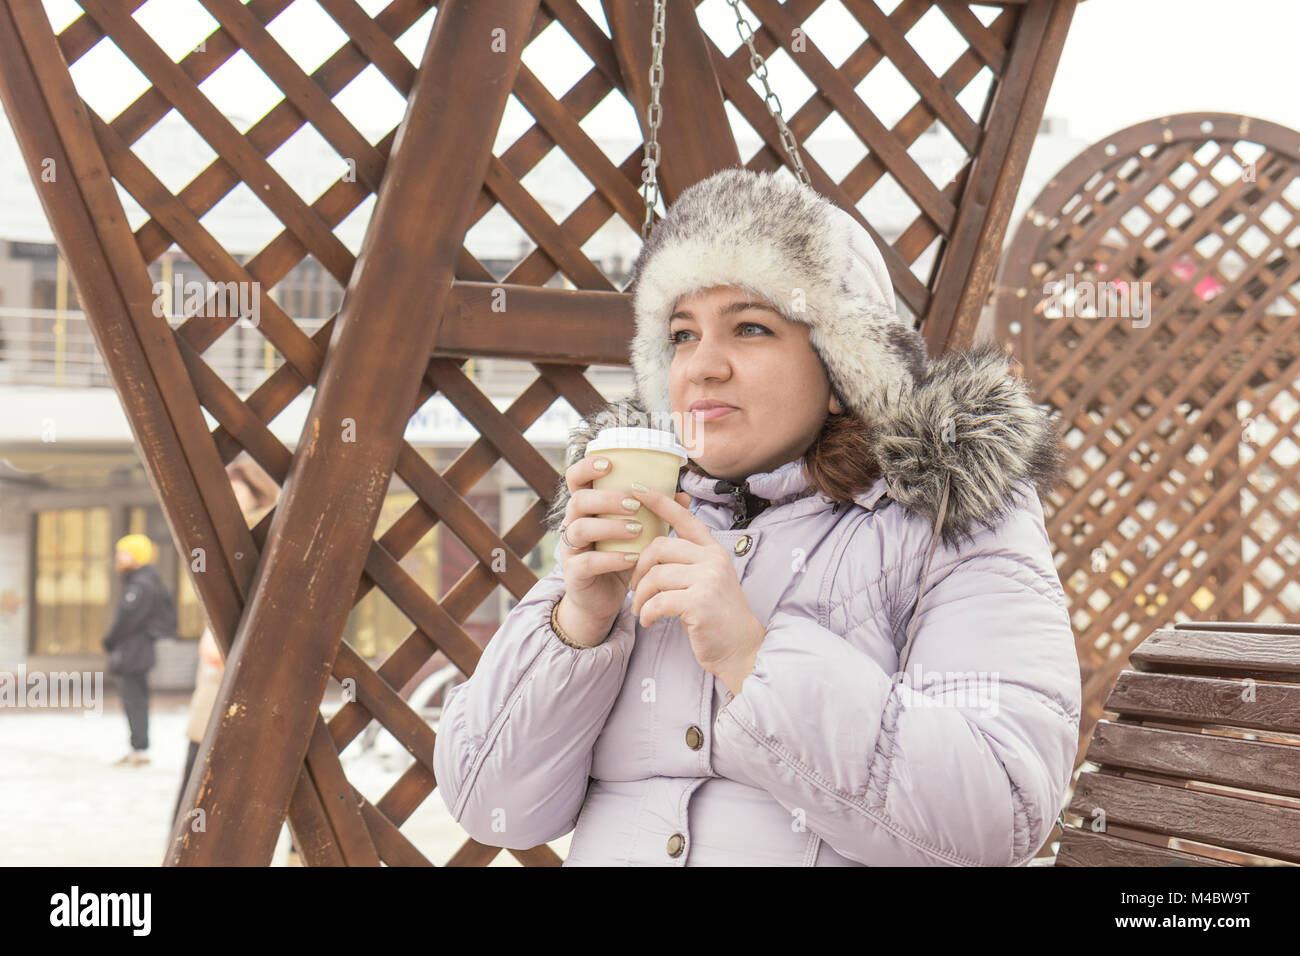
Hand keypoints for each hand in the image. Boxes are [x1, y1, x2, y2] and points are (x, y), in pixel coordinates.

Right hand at [557, 454, 647, 627]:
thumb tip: (683, 495)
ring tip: (637, 530)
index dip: (587, 467)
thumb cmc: (620, 558)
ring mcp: (570, 549)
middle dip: (607, 499)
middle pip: (578, 501)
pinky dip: (612, 558)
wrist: (603, 600)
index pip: (575, 478)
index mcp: (586, 509)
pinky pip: (588, 561)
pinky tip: (632, 558)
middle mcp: (573, 524)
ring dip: (611, 527)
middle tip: (634, 504)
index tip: (610, 464)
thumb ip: (656, 513)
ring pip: (581, 529)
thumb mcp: (639, 534)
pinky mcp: (573, 573)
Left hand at [626, 483, 764, 691]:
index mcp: (713, 550)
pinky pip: (659, 601)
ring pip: (656, 575)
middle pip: (660, 546)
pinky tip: (648, 621)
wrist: (739, 648)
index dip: (659, 502)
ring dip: (640, 595)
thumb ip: (685, 562)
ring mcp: (708, 580)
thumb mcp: (705, 580)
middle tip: (634, 588)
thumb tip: (652, 547)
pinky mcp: (700, 602)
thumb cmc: (715, 615)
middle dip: (639, 567)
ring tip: (639, 609)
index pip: (684, 518)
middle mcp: (713, 559)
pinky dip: (647, 612)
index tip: (636, 488)